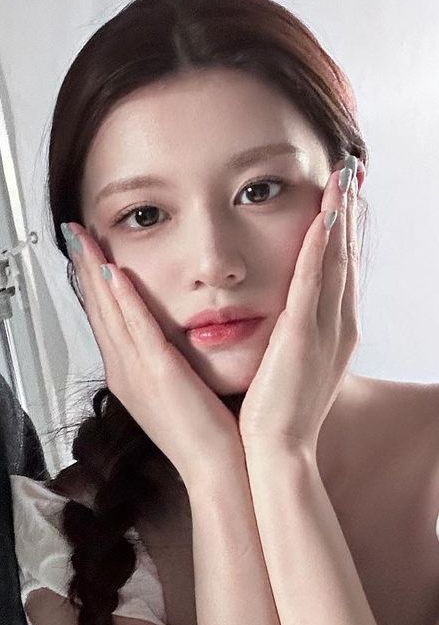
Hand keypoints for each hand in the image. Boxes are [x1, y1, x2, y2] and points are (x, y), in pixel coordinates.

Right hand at [62, 222, 242, 486]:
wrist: (217, 470)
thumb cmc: (207, 436)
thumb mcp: (181, 391)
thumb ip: (170, 362)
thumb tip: (171, 340)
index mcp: (129, 375)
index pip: (105, 318)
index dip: (91, 282)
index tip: (86, 251)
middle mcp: (123, 371)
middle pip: (97, 309)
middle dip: (83, 267)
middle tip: (72, 232)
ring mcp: (135, 373)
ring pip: (108, 312)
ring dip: (93, 272)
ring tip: (83, 239)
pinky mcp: (157, 374)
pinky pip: (135, 329)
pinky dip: (122, 299)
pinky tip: (114, 272)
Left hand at [238, 159, 360, 454]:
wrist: (275, 453)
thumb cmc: (274, 414)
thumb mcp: (287, 365)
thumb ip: (288, 336)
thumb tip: (279, 316)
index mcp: (331, 332)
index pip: (338, 270)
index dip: (343, 231)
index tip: (342, 195)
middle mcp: (336, 326)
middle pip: (345, 257)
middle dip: (348, 214)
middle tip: (350, 171)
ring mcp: (323, 331)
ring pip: (334, 262)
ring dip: (338, 218)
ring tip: (341, 178)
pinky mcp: (302, 338)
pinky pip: (312, 283)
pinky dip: (320, 249)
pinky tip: (322, 218)